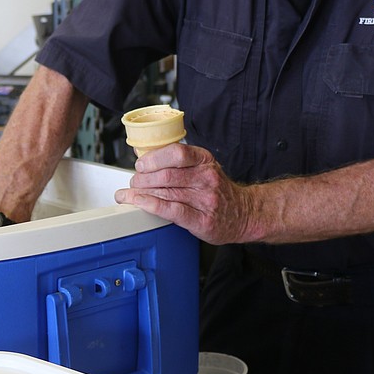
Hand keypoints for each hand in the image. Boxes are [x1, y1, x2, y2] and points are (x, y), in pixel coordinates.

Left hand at [115, 143, 255, 244]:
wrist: (244, 213)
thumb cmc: (218, 189)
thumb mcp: (202, 167)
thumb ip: (175, 160)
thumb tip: (143, 154)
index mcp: (204, 160)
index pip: (177, 153)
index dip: (153, 158)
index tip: (141, 164)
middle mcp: (206, 178)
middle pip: (166, 175)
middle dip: (143, 179)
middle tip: (133, 182)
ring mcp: (206, 200)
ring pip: (166, 192)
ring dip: (141, 193)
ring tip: (129, 195)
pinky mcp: (202, 220)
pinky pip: (172, 211)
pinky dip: (151, 206)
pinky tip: (140, 203)